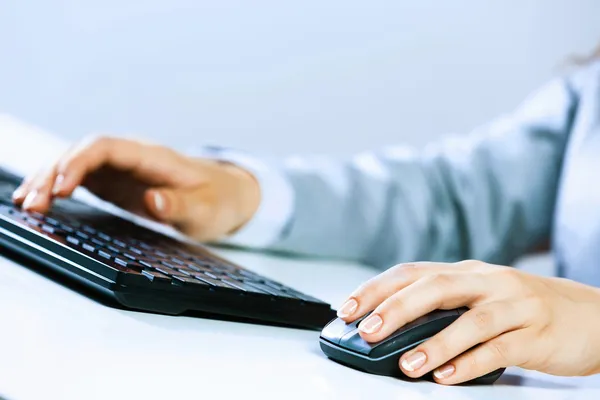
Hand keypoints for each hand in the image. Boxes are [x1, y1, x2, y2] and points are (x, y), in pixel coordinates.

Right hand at [12, 135, 260, 241]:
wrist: (225, 195)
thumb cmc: (217, 200)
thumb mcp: (206, 209)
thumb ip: (180, 206)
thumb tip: (153, 201)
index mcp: (152, 157)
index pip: (105, 147)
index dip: (79, 162)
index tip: (60, 188)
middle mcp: (132, 157)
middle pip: (82, 154)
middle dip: (53, 174)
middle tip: (32, 204)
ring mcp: (122, 169)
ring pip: (76, 165)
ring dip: (49, 181)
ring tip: (25, 204)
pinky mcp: (117, 183)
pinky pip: (80, 179)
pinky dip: (58, 189)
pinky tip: (39, 202)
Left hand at [336, 260, 599, 383]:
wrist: (589, 314)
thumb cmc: (522, 306)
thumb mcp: (479, 296)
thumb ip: (440, 305)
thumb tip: (387, 325)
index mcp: (466, 271)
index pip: (412, 273)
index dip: (376, 289)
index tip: (346, 310)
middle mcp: (487, 281)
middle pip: (436, 288)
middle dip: (396, 309)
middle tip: (367, 332)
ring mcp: (514, 305)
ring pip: (470, 320)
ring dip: (434, 343)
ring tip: (407, 364)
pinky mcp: (536, 334)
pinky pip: (500, 349)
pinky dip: (470, 364)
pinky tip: (446, 378)